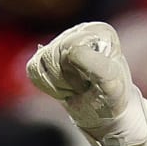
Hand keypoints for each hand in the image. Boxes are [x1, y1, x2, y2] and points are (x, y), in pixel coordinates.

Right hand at [25, 21, 146, 145]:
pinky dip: (49, 85)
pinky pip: (33, 69)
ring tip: (78, 87)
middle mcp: (79, 31)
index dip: (80, 70)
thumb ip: (95, 65)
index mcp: (100, 31)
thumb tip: (70, 52)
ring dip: (60, 83)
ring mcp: (61, 42)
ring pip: (42, 61)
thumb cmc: (113, 97)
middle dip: (69, 78)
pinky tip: (66, 87)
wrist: (107, 114)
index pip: (72, 47)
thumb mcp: (111, 83)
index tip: (97, 80)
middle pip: (54, 53)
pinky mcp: (46, 56)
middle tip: (86, 86)